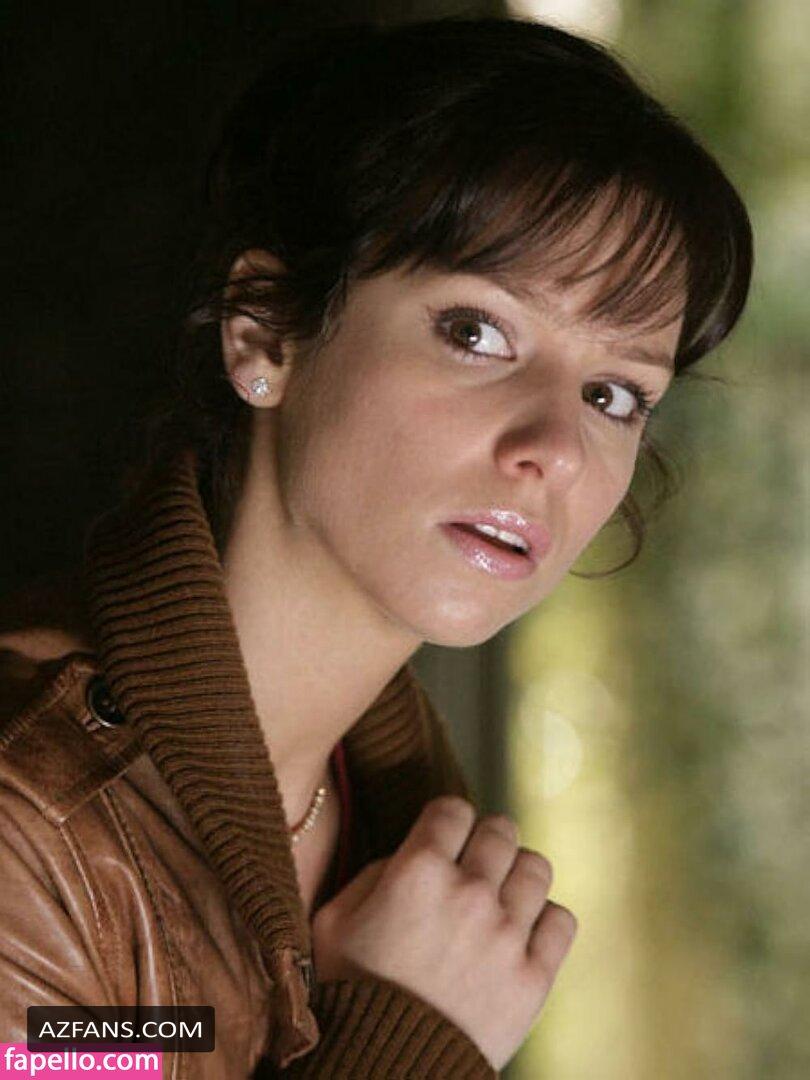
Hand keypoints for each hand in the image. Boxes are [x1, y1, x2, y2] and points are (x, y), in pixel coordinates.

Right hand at [310, 795, 577, 1070]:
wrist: (381, 1071)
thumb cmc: (349, 992)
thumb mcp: (335, 920)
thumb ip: (375, 873)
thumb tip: (413, 853)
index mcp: (418, 871)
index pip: (452, 809)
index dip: (446, 820)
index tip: (443, 836)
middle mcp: (469, 892)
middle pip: (500, 830)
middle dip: (485, 839)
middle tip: (474, 862)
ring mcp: (507, 935)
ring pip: (536, 867)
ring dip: (517, 874)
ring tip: (501, 895)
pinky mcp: (534, 978)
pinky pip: (561, 920)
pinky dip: (544, 920)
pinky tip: (522, 931)